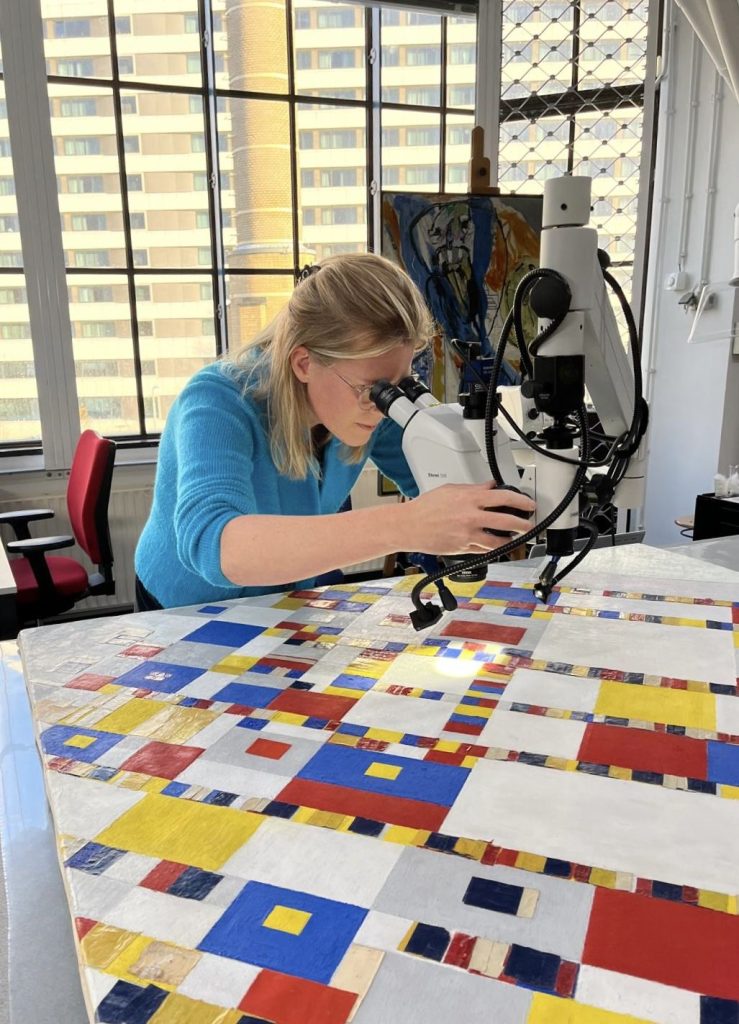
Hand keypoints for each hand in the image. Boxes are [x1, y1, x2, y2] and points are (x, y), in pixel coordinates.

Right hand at [401, 482, 535, 554]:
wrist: (408, 526)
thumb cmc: (425, 508)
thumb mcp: (451, 490)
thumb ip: (473, 489)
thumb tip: (490, 486)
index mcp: (470, 499)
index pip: (504, 498)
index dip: (521, 502)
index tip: (528, 505)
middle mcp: (471, 517)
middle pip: (507, 522)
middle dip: (523, 525)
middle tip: (529, 525)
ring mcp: (468, 535)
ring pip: (498, 542)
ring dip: (510, 541)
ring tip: (514, 538)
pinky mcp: (463, 549)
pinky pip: (484, 550)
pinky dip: (492, 547)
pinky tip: (495, 545)